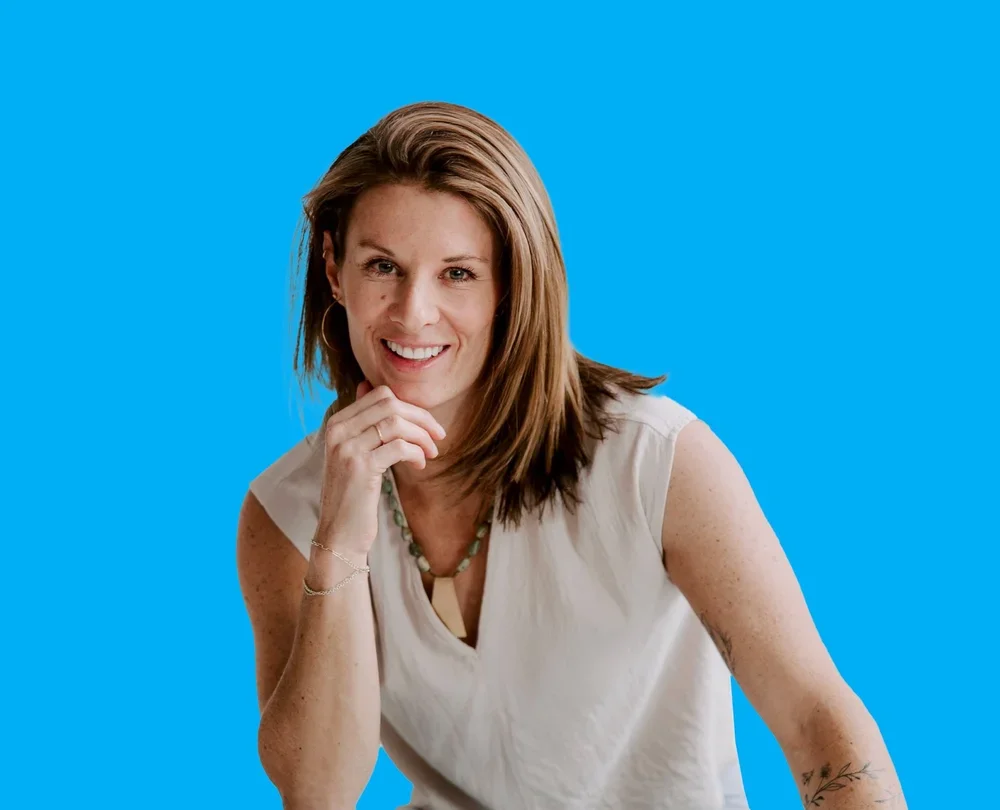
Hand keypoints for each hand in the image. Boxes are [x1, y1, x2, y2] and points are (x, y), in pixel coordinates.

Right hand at [315, 381, 445, 557]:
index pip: (380, 395)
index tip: (426, 425)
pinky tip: (420, 465)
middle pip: (390, 404)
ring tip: (430, 454)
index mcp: (337, 423)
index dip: (410, 407)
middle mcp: (338, 430)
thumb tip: (367, 385)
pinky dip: (416, 453)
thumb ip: (363, 423)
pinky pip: (399, 446)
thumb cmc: (353, 494)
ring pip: (396, 423)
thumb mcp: (355, 453)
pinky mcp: (360, 467)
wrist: (339, 533)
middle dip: (421, 418)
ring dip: (422, 437)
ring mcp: (347, 447)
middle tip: (438, 437)